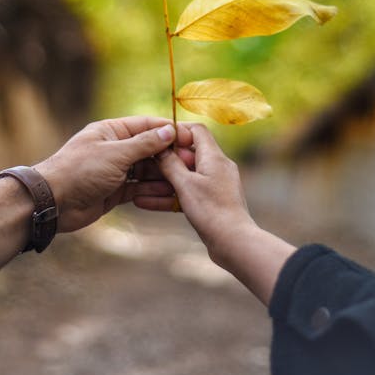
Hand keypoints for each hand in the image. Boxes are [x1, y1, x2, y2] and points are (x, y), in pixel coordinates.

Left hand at [35, 117, 192, 232]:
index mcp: (112, 131)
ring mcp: (115, 170)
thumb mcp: (116, 154)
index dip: (168, 130)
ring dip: (162, 175)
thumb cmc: (80, 170)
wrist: (53, 203)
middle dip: (169, 156)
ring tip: (183, 181)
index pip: (146, 126)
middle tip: (190, 164)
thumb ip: (144, 144)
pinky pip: (138, 187)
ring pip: (145, 170)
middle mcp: (115, 148)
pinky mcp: (114, 190)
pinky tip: (167, 193)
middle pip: (148, 149)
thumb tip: (168, 131)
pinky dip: (151, 190)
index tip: (189, 137)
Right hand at [153, 124, 295, 303]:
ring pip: (186, 175)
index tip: (157, 139)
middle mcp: (218, 166)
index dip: (177, 131)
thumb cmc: (211, 210)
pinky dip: (171, 196)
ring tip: (140, 184)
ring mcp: (216, 184)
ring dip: (164, 179)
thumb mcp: (186, 184)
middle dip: (166, 158)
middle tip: (143, 162)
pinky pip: (189, 192)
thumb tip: (160, 147)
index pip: (196, 130)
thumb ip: (171, 164)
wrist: (234, 243)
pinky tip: (147, 203)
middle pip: (189, 153)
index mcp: (214, 156)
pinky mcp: (212, 201)